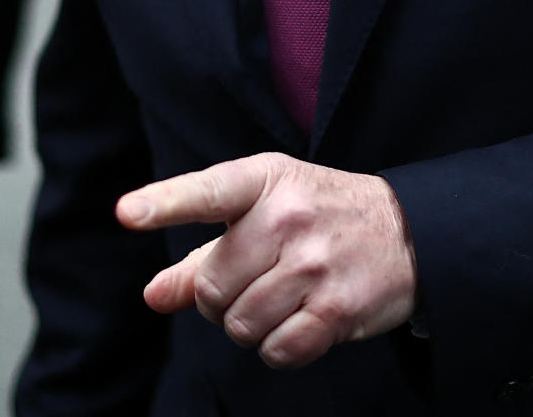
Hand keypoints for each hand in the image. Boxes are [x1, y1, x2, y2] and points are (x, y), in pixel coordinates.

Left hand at [115, 152, 416, 368]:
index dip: (165, 203)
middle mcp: (289, 215)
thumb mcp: (264, 212)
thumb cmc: (321, 215)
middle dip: (220, 299)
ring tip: (281, 298)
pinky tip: (300, 322)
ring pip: (240, 325)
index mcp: (267, 180)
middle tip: (253, 281)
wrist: (406, 230)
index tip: (126, 212)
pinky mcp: (337, 308)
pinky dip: (279, 349)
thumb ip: (203, 254)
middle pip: (212, 285)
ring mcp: (315, 262)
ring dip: (250, 326)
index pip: (209, 191)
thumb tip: (154, 294)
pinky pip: (277, 352)